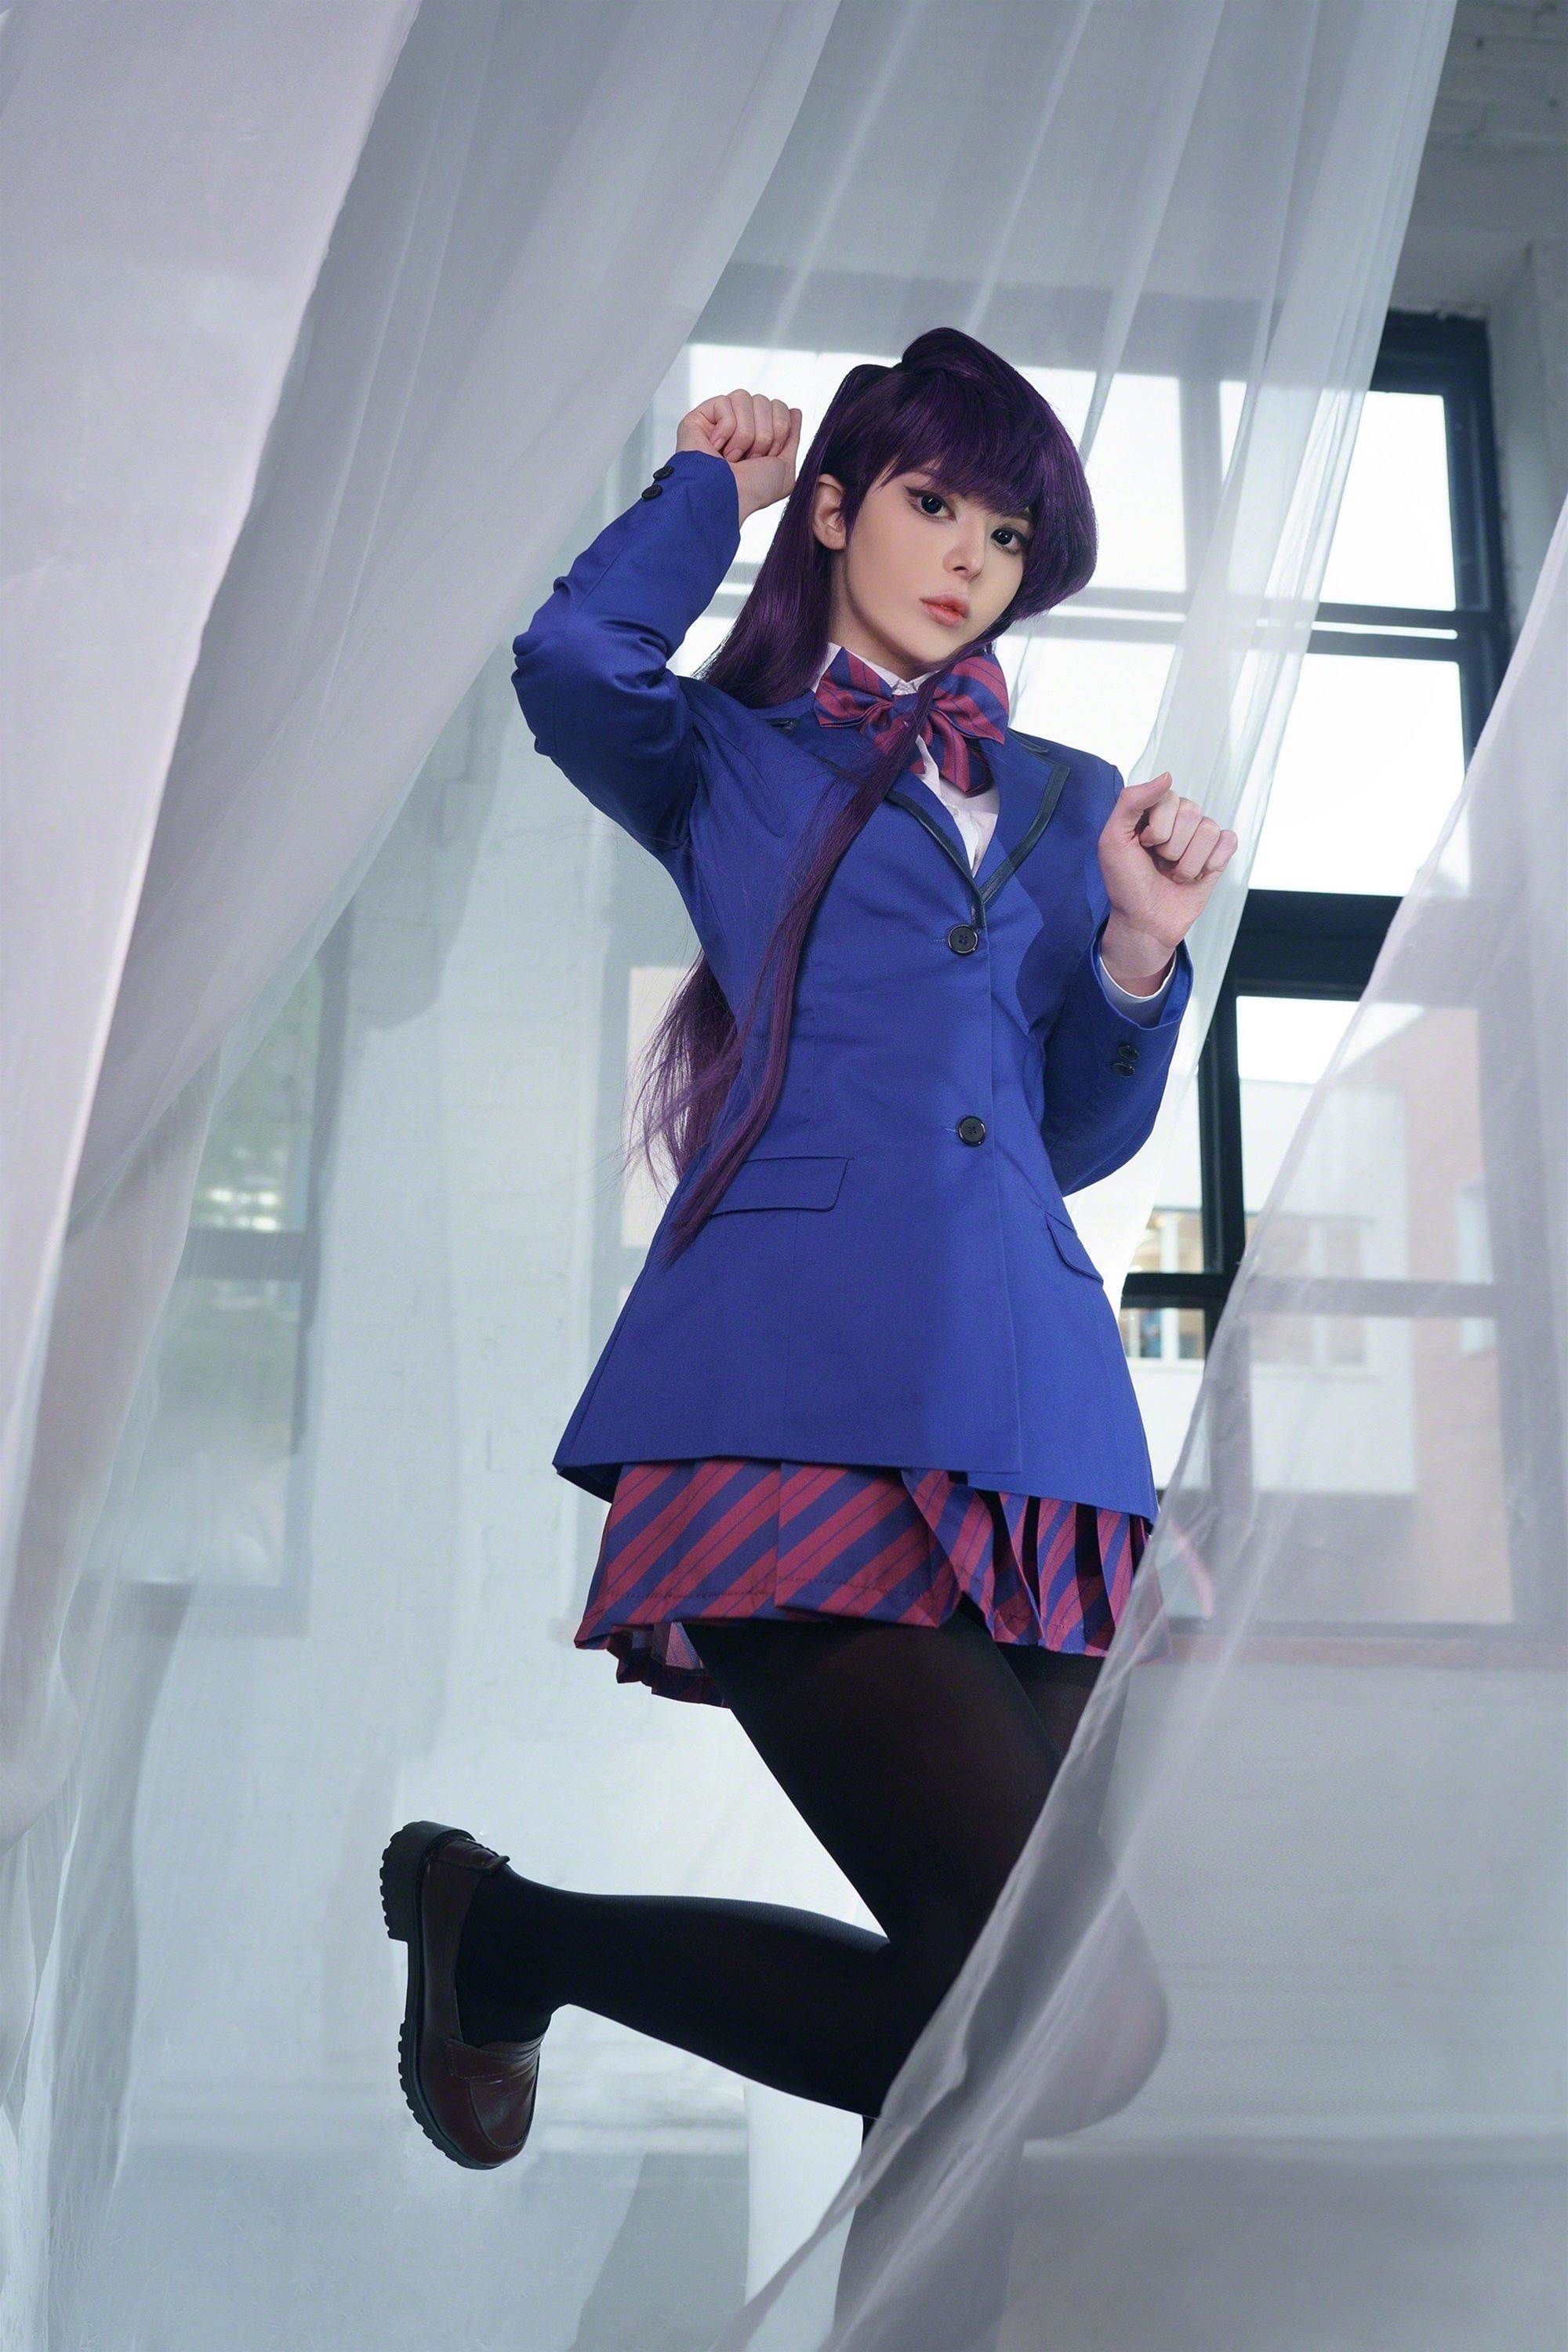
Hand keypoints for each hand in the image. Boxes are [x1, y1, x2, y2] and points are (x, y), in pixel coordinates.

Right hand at [676, 391, 801, 522]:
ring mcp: (719, 419)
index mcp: (758, 434)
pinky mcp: (702, 416)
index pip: (778, 406)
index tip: (769, 456)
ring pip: (744, 398)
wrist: (727, 497)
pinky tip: (716, 447)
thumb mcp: (785, 469)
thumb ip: (792, 439)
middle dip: (763, 434)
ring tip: (732, 456)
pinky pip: (724, 403)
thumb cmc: (752, 490)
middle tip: (750, 459)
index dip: (780, 429)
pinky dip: (725, 430)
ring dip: (744, 434)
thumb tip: (794, 411)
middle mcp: (740, 424)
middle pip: (763, 401)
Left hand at [1096, 772, 1236, 987]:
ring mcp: (1200, 837)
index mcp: (1154, 810)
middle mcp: (1179, 819)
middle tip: (1158, 863)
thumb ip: (1131, 801)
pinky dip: (1212, 863)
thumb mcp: (1113, 840)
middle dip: (1171, 847)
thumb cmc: (1125, 882)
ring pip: (1209, 829)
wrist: (1144, 922)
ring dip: (1187, 862)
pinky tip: (1197, 876)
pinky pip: (1228, 841)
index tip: (1142, 846)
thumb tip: (1168, 776)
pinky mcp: (1218, 855)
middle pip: (1191, 812)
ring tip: (1173, 874)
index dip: (1156, 828)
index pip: (1169, 798)